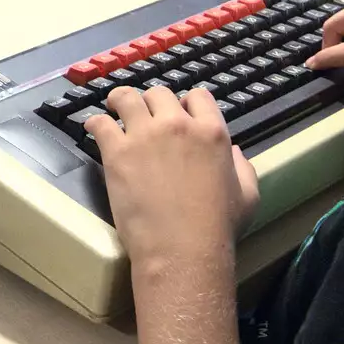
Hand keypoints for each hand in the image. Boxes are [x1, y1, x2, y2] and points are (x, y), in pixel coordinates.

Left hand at [85, 86, 259, 272]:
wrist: (182, 249)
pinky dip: (95, 123)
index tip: (177, 115)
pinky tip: (95, 128)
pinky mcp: (117, 152)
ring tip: (115, 110)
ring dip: (121, 102)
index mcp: (211, 132)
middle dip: (152, 104)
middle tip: (145, 118)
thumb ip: (243, 168)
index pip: (197, 96)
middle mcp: (177, 124)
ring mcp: (145, 135)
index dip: (186, 104)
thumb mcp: (248, 196)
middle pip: (159, 94)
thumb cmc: (217, 228)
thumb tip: (234, 151)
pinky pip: (100, 123)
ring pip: (127, 98)